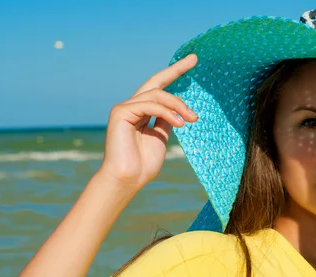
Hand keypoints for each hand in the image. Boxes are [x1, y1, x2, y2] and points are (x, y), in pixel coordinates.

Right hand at [98, 54, 198, 191]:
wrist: (128, 179)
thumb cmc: (143, 164)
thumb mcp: (161, 138)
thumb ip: (166, 121)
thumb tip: (178, 111)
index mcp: (142, 112)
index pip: (159, 88)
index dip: (174, 73)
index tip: (192, 61)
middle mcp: (132, 106)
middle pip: (156, 82)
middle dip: (176, 69)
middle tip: (194, 59)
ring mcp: (125, 108)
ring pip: (157, 94)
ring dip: (178, 105)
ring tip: (192, 119)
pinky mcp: (120, 112)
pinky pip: (150, 105)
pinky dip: (167, 112)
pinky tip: (180, 123)